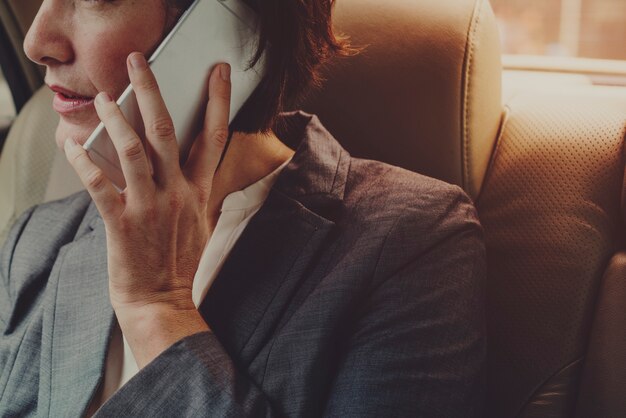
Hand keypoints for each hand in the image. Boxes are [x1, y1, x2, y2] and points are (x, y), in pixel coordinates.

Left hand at [63, 52, 231, 366]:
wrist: (164, 301)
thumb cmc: (181, 262)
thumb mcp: (202, 223)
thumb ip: (201, 192)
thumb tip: (199, 168)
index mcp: (199, 191)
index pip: (214, 137)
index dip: (219, 100)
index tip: (218, 71)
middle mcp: (178, 193)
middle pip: (166, 130)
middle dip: (151, 90)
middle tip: (136, 61)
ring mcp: (150, 206)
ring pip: (133, 149)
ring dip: (114, 119)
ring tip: (100, 98)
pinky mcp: (122, 222)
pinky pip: (98, 183)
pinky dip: (82, 160)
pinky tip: (70, 144)